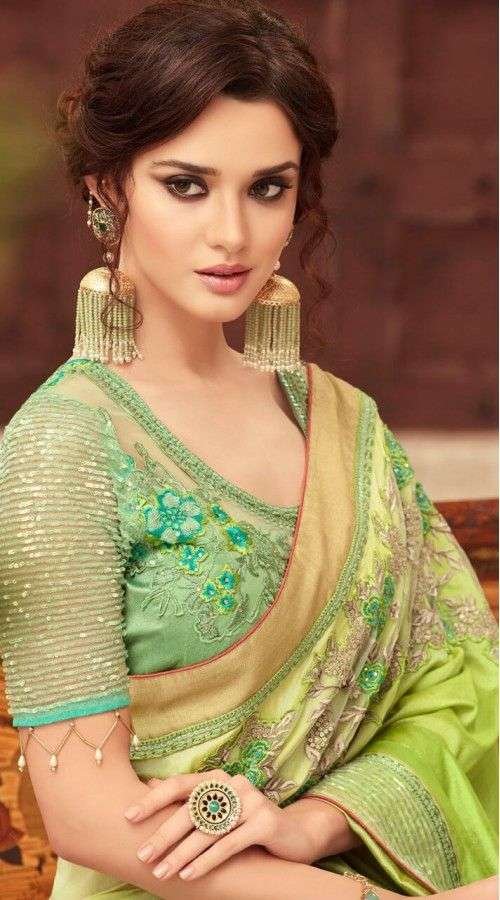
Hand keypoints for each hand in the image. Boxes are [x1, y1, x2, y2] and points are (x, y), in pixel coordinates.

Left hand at [123, 769, 319, 881]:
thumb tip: (151, 785)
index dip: (153, 800)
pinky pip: (228, 844)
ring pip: (207, 831)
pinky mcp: (264, 821)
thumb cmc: (246, 823)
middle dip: (163, 835)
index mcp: (217, 778)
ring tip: (161, 872)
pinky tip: (189, 875)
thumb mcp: (218, 809)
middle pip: (190, 810)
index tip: (128, 817)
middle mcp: (233, 783)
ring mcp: (251, 800)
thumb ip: (189, 798)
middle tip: (142, 856)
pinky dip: (206, 861)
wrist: (293, 834)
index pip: (179, 785)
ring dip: (181, 854)